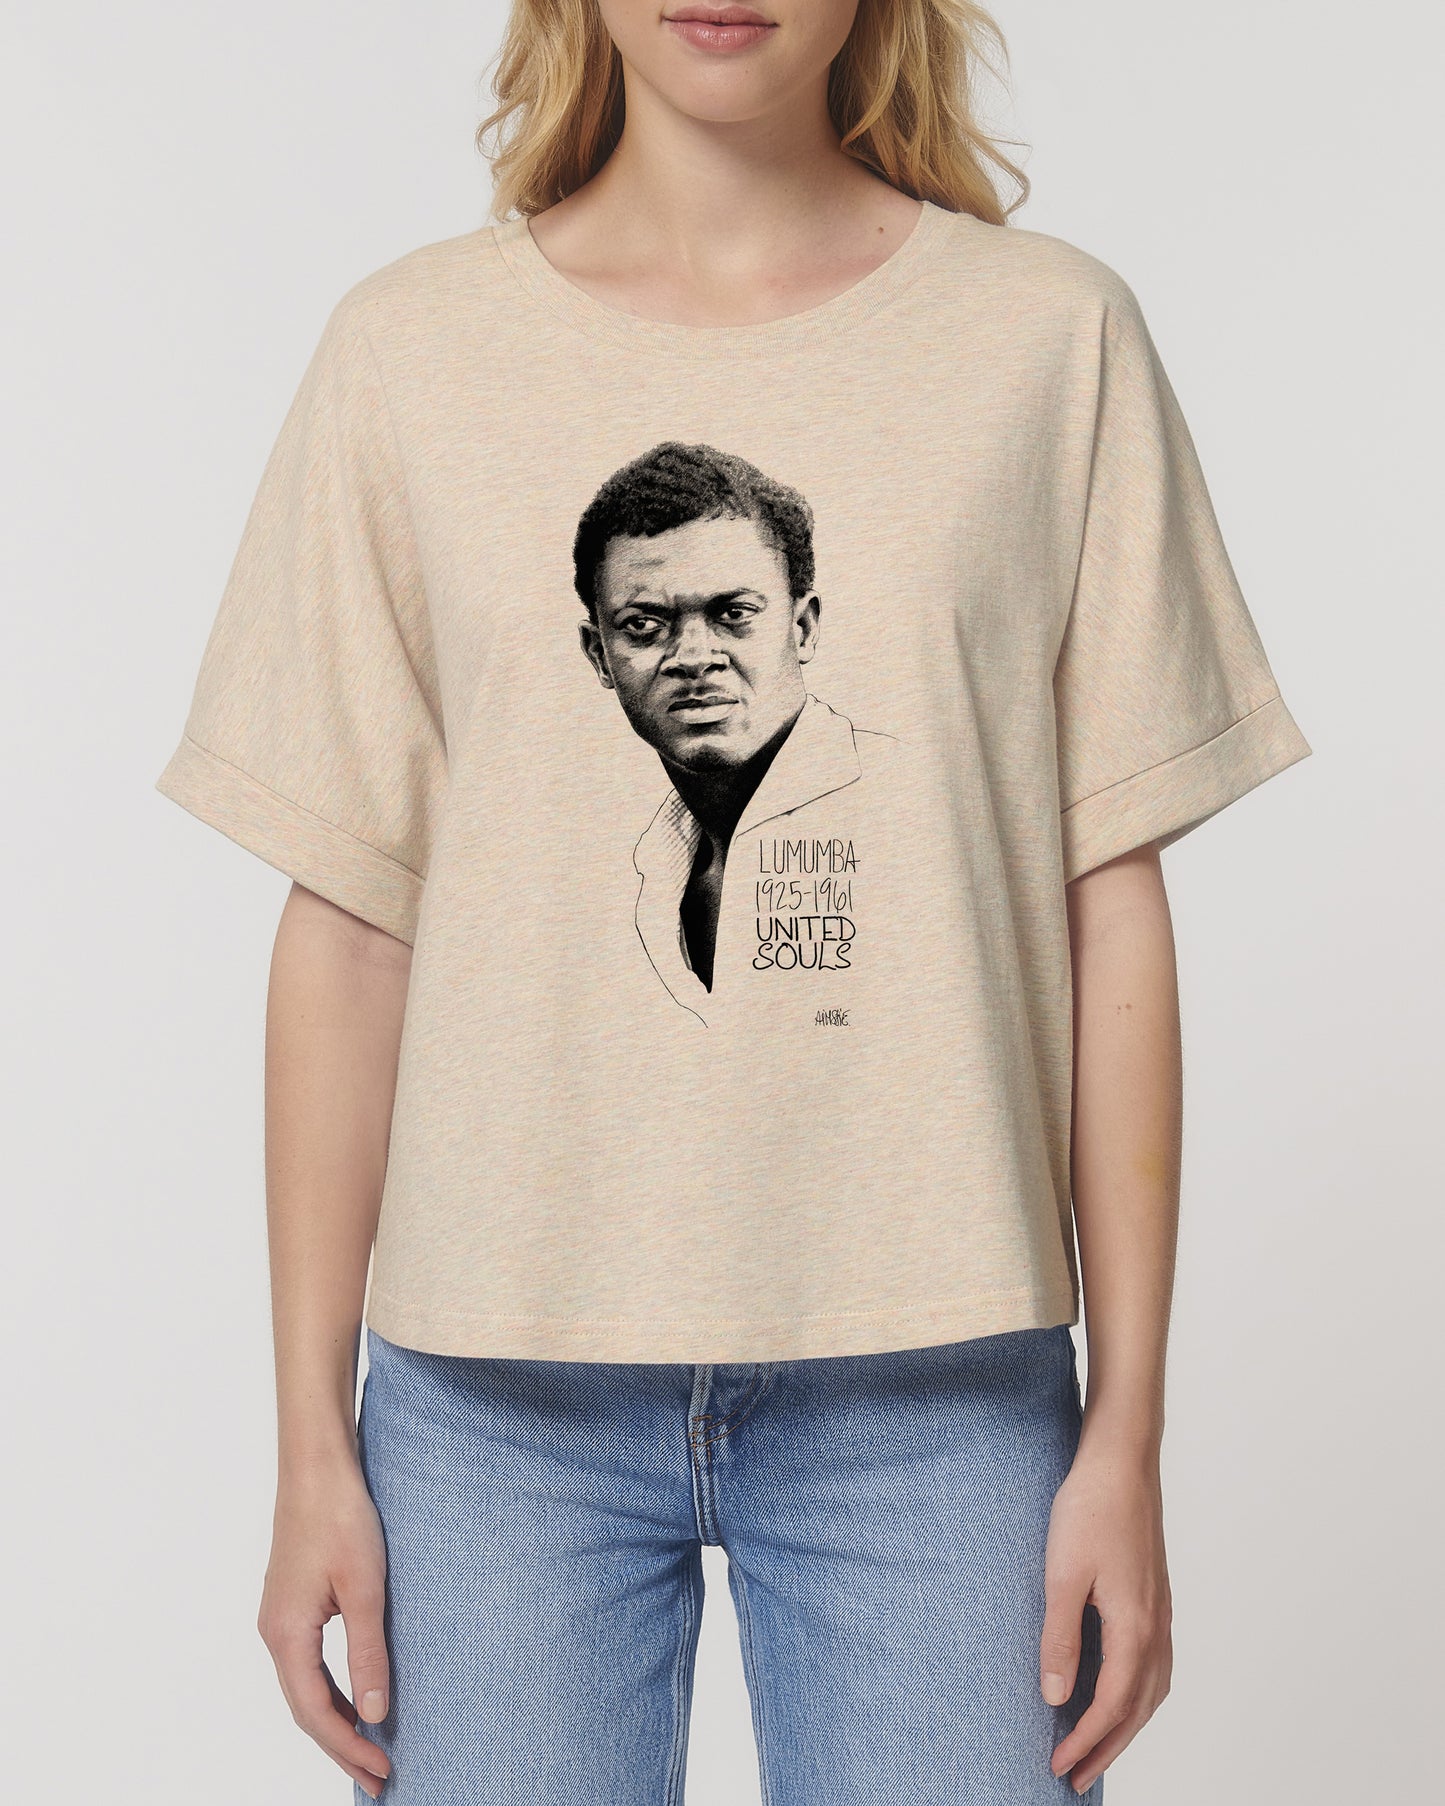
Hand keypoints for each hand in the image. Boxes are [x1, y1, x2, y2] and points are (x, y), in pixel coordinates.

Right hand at [257, 1458, 392, 1798]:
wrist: (316, 1465)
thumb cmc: (340, 1516)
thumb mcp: (365, 1588)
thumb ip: (368, 1653)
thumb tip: (375, 1713)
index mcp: (286, 1634)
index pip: (316, 1712)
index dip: (348, 1747)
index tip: (381, 1772)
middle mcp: (275, 1632)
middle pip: (305, 1708)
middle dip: (340, 1746)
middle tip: (377, 1778)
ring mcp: (280, 1617)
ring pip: (304, 1687)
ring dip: (335, 1719)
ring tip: (369, 1747)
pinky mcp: (292, 1601)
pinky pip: (307, 1663)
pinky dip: (330, 1689)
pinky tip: (355, 1695)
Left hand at [1039, 1441, 1173, 1793]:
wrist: (1122, 1462)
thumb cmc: (1090, 1509)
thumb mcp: (1061, 1573)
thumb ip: (1059, 1637)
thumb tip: (1056, 1696)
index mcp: (1134, 1628)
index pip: (1111, 1705)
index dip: (1084, 1741)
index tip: (1058, 1766)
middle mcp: (1156, 1628)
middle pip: (1138, 1710)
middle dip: (1107, 1748)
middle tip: (1076, 1778)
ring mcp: (1161, 1613)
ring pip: (1152, 1691)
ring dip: (1125, 1725)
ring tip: (1096, 1746)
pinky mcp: (1156, 1598)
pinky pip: (1155, 1666)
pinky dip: (1138, 1695)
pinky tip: (1117, 1691)